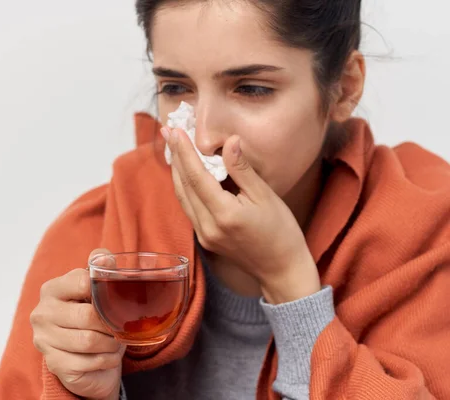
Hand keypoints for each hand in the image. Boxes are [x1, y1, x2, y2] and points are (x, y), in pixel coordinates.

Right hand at [30, 249, 124, 399]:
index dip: (103, 291)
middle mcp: (42, 313)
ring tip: (116, 341)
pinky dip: (106, 360)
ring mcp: (44, 340)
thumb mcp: (96, 291)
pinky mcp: (54, 364)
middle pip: (87, 316)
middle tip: (121, 326)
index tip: (113, 299)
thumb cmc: (91, 318)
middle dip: (110, 324)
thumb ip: (99, 268)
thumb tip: (105, 256)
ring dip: (110, 343)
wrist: (84, 357)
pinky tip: (108, 356)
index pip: (81, 282)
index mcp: (51, 289)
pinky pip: (88, 362)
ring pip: (89, 341)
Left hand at [163, 127, 320, 303]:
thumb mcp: (265, 197)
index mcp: (224, 215)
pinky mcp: (205, 239)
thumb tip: (229, 142)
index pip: (196, 177)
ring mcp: (204, 235)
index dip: (184, 152)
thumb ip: (242, 170)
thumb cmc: (281, 232)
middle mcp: (208, 227)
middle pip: (183, 186)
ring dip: (177, 171)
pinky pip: (189, 208)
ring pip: (183, 197)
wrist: (282, 270)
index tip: (175, 130)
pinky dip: (185, 187)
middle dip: (175, 157)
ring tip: (173, 147)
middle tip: (168, 131)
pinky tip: (186, 172)